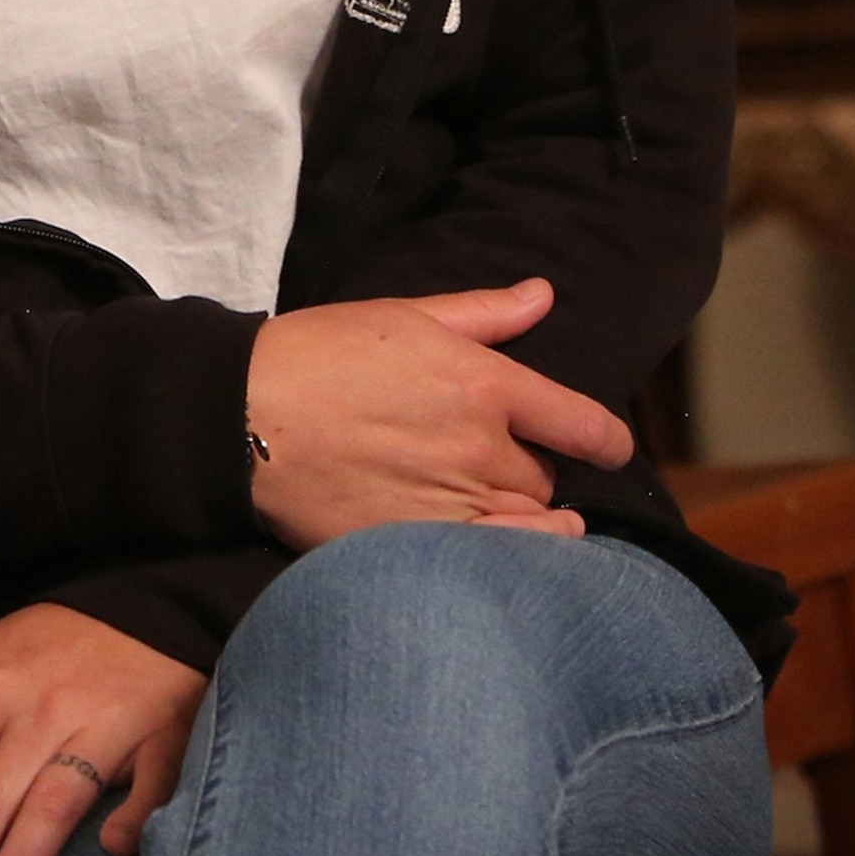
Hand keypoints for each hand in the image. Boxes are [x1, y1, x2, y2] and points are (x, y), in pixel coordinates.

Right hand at [244, 277, 633, 550]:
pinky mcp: (420, 546)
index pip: (583, 424)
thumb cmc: (321, 354)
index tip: (608, 446)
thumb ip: (484, 312)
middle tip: (499, 459)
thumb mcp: (406, 316)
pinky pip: (495, 560)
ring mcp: (454, 504)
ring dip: (524, 512)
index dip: (607, 439)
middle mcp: (481, 448)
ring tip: (503, 503)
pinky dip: (516, 554)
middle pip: (548, 476)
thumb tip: (543, 295)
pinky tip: (519, 549)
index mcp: (483, 383)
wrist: (246, 417)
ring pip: (527, 521)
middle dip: (534, 468)